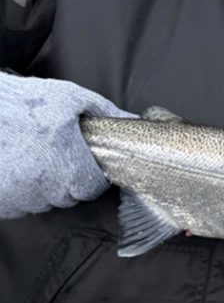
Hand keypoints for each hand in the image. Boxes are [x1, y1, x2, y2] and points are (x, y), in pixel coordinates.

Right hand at [0, 72, 135, 218]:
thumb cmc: (25, 102)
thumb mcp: (72, 99)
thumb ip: (105, 112)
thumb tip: (131, 119)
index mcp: (69, 166)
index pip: (92, 188)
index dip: (92, 173)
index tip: (85, 161)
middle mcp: (45, 188)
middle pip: (68, 195)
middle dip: (69, 178)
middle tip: (56, 153)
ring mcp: (19, 198)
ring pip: (42, 200)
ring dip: (43, 185)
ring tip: (34, 156)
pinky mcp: (0, 202)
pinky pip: (18, 203)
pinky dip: (20, 190)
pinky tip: (17, 166)